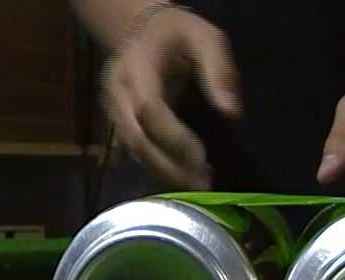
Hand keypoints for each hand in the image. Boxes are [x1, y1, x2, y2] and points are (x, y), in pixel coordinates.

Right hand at [102, 7, 241, 188]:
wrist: (142, 30)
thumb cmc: (178, 34)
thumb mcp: (206, 38)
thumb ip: (219, 71)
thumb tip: (232, 114)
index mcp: (136, 68)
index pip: (149, 109)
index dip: (173, 138)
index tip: (203, 159)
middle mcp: (116, 91)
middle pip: (136, 138)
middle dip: (169, 165)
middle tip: (203, 184)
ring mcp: (112, 109)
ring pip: (133, 150)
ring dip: (164, 171)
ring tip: (199, 183)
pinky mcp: (116, 122)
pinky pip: (134, 150)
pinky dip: (158, 166)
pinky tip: (183, 175)